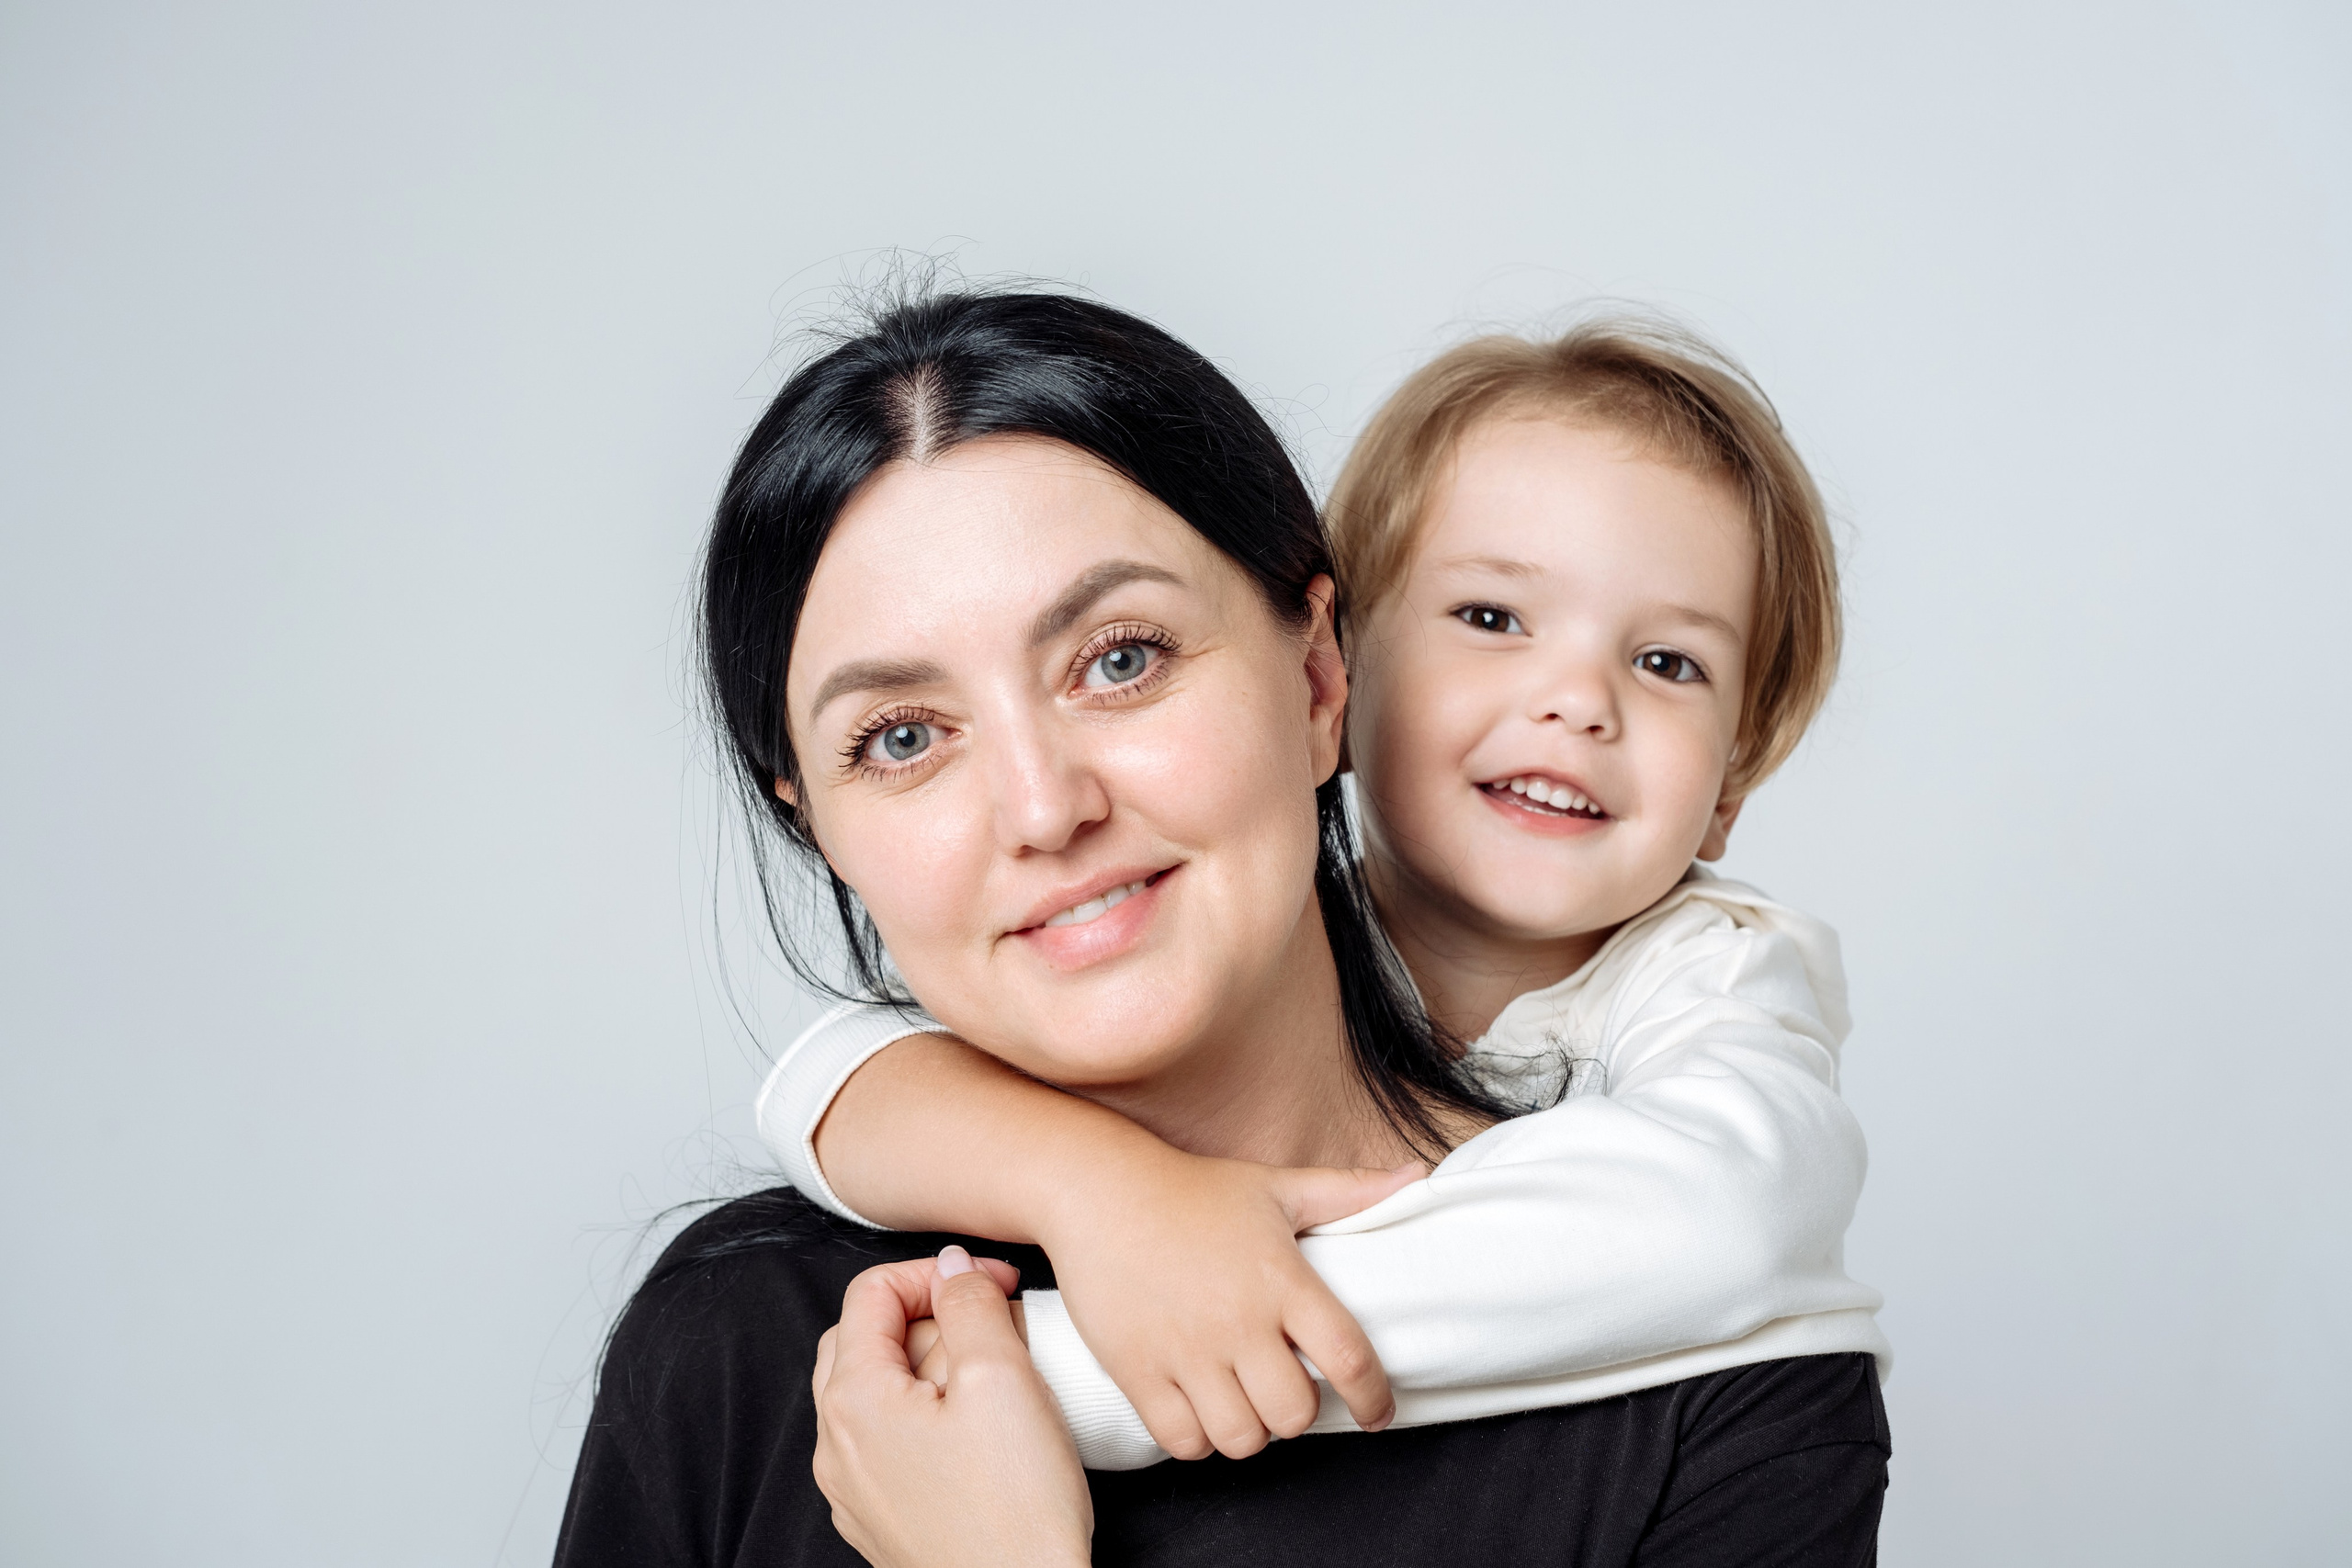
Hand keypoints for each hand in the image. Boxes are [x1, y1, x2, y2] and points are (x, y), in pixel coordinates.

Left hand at [811, 1247, 1091, 1567]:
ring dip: (931, 1367)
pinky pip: (890, 1443)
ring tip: (996, 1378)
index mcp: (854, 1399)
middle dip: (930, 1316)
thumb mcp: (1002, 1376)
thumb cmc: (1014, 1508)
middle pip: (866, 1339)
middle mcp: (836, 1443)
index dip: (938, 1271)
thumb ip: (970, 1303)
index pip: (872, 1292)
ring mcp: (853, 1488)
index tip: (993, 1281)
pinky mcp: (879, 1519)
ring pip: (878, 1392)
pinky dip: (927, 1416)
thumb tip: (951, 1266)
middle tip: (995, 1323)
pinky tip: (981, 1433)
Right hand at [1041, 1151, 1421, 1459]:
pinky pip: (1183, 1442)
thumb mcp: (1276, 1186)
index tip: (1377, 1414)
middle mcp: (1238, 1321)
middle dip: (1295, 1412)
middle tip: (1282, 1389)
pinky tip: (1197, 1407)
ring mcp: (1185, 1350)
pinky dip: (1196, 1437)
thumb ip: (1350, 1191)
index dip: (1374, 1399)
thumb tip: (1417, 1176)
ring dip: (1248, 1429)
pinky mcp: (1138, 1370)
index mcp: (1282, 1280)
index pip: (1349, 1358)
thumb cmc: (1194, 1191)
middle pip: (1293, 1414)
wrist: (1099, 1191)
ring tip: (1239, 1400)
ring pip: (1241, 1439)